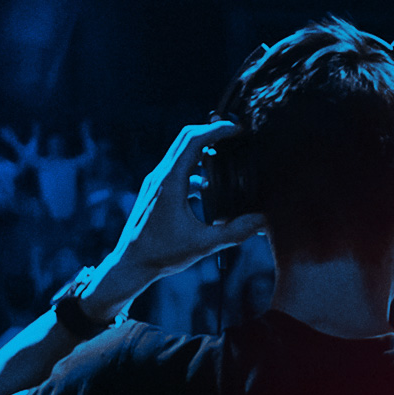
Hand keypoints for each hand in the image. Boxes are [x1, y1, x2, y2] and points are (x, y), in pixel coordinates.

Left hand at [91, 122, 267, 307]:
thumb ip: (235, 232)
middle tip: (235, 134)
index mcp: (170, 182)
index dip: (217, 130)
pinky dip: (194, 168)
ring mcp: (155, 183)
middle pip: (185, 138)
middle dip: (211, 132)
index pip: (193, 140)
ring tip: (226, 157)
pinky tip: (208, 187)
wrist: (130, 265)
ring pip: (180, 153)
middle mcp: (160, 176)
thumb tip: (263, 221)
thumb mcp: (203, 244)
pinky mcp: (154, 192)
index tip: (237, 129)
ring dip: (202, 149)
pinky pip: (176, 169)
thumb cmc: (161, 254)